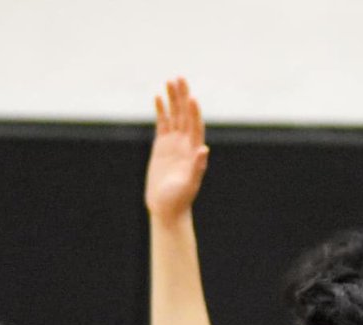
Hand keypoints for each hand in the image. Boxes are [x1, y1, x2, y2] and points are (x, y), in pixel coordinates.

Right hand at [144, 77, 209, 221]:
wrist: (167, 208)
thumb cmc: (179, 199)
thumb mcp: (190, 184)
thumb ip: (197, 167)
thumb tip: (203, 150)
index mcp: (193, 150)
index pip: (194, 125)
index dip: (193, 111)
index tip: (190, 97)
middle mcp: (186, 143)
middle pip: (184, 115)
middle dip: (182, 97)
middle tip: (179, 78)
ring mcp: (174, 144)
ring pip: (174, 116)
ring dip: (172, 99)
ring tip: (169, 81)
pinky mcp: (162, 147)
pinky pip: (162, 124)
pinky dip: (161, 111)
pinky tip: (158, 97)